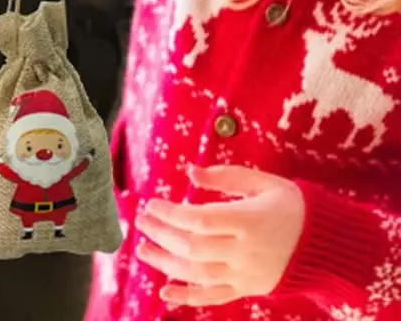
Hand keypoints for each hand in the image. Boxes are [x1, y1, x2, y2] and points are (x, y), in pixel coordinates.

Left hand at [133, 164, 304, 307]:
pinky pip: (214, 297)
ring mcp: (246, 275)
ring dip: (165, 262)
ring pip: (197, 274)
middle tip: (140, 220)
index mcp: (249, 222)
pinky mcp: (248, 290)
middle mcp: (245, 252)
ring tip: (141, 248)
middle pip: (193, 247)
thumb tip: (190, 171)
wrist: (329, 246)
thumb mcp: (265, 182)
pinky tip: (164, 292)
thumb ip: (225, 177)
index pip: (199, 221)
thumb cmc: (293, 207)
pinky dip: (188, 297)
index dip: (171, 214)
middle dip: (161, 234)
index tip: (151, 203)